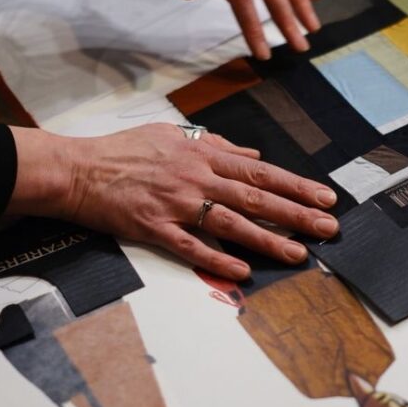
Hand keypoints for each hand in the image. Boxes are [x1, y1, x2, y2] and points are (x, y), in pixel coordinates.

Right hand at [7, 124, 338, 279]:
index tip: (325, 198)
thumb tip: (251, 154)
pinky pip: (191, 247)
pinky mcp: (154, 228)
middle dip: (295, 214)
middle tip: (328, 228)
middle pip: (255, 197)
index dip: (296, 185)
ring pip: (230, 224)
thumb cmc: (125, 150)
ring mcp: (176, 205)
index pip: (260, 172)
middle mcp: (196, 179)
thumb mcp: (173, 134)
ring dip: (267, 240)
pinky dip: (217, 259)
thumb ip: (215, 144)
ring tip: (298, 253)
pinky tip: (243, 272)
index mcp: (203, 155)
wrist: (78, 169)